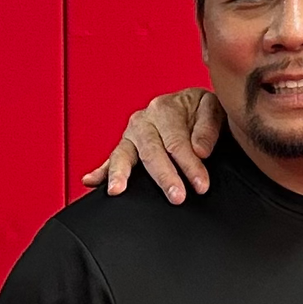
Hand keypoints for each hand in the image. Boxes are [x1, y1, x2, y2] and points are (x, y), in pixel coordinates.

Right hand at [79, 88, 224, 203]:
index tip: (201, 184)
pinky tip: (90, 181)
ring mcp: (131, 135)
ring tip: (117, 190)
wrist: (193, 107)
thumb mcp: (212, 108)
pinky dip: (100, 171)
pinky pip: (110, 160)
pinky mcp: (125, 147)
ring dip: (121, 173)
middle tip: (176, 196)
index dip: (190, 164)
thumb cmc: (201, 110)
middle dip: (164, 175)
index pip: (177, 142)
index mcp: (165, 108)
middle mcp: (144, 120)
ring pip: (124, 154)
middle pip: (151, 151)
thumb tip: (200, 150)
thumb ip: (208, 127)